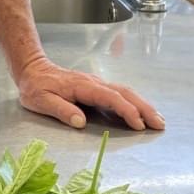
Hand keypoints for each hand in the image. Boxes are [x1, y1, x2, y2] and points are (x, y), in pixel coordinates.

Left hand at [16, 54, 164, 132]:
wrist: (33, 69)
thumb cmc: (36, 87)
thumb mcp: (41, 100)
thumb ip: (61, 110)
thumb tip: (80, 122)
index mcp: (83, 87)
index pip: (111, 98)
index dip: (126, 111)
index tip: (138, 124)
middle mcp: (94, 83)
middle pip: (125, 93)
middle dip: (144, 109)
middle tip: (160, 124)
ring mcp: (97, 84)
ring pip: (126, 92)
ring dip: (143, 105)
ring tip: (158, 120)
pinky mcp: (97, 88)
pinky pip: (120, 94)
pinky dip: (135, 103)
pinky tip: (142, 113)